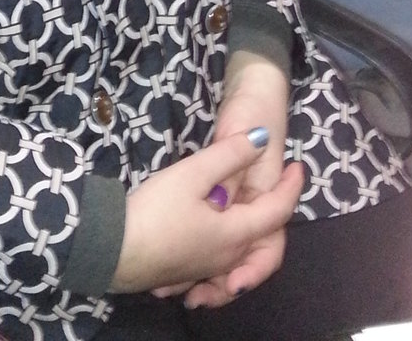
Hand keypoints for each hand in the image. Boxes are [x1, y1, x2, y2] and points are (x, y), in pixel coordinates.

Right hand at [158, 52, 293, 307]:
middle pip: (264, 239)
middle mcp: (227, 257)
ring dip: (252, 234)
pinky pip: (218, 263)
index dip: (291, 187)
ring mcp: (204, 268)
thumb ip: (229, 154)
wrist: (113, 251)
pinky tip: (208, 232)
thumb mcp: (193, 173)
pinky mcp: (184, 272)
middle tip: (277, 185)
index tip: (298, 164)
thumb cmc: (156, 211)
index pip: (277, 211)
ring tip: (247, 207)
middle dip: (275, 213)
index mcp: (235, 233)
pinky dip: (227, 246)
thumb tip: (261, 139)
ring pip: (241, 253)